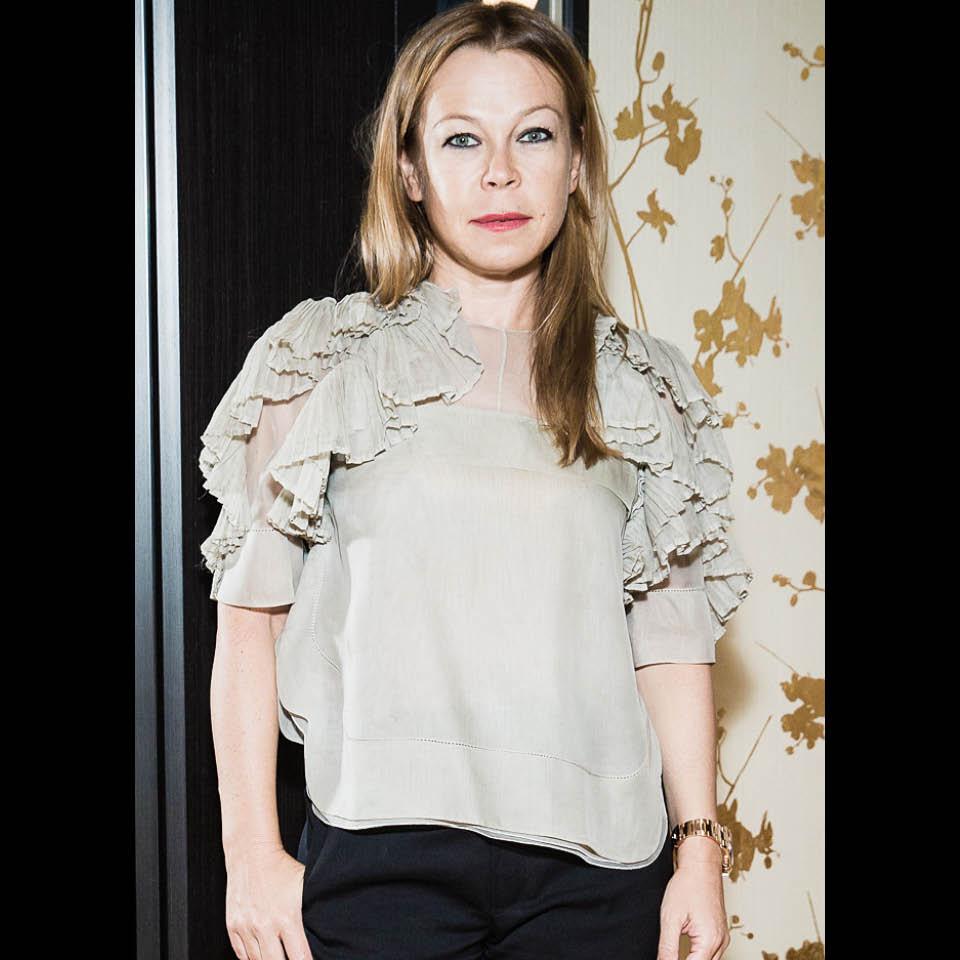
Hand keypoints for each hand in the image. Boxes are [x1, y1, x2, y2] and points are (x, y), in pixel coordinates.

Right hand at [224, 840, 309, 959]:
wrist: (252, 854)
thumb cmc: (281, 868)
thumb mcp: (304, 886)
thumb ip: (314, 909)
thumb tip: (329, 925)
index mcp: (287, 917)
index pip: (299, 957)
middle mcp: (265, 926)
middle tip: (292, 959)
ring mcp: (247, 928)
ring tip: (278, 956)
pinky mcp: (233, 926)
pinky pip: (241, 954)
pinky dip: (252, 958)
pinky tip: (261, 955)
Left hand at [657, 857, 730, 959]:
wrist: (701, 865)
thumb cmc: (688, 885)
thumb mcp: (670, 918)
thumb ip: (667, 947)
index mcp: (709, 940)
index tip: (665, 959)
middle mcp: (720, 941)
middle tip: (670, 955)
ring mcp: (722, 937)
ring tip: (678, 953)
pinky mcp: (720, 932)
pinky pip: (712, 953)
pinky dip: (700, 955)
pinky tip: (689, 952)